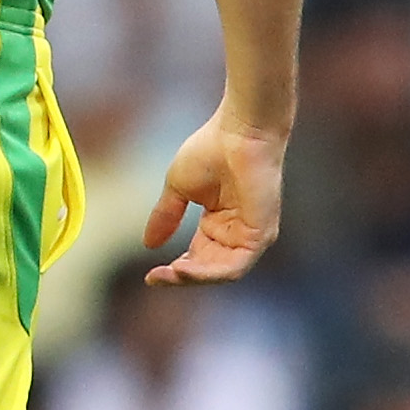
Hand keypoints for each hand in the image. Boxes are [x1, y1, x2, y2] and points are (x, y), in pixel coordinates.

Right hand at [144, 111, 286, 284]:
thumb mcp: (178, 188)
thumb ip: (165, 216)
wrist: (239, 131)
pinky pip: (235, 267)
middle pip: (208, 269)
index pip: (198, 257)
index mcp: (220, 222)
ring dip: (194, 278)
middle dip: (181, 277)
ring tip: (170, 274)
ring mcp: (252, 235)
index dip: (175, 270)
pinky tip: (184, 268)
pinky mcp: (261, 235)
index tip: (150, 276)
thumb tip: (148, 244)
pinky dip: (209, 273)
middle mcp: (237, 232)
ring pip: (221, 273)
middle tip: (156, 278)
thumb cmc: (212, 149)